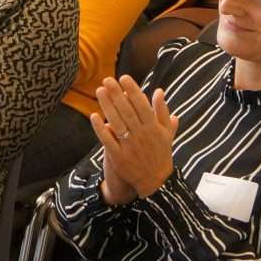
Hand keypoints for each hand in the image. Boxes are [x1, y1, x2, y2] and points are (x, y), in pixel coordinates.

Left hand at [90, 76, 178, 201]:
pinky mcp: (119, 157)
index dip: (133, 91)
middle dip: (117, 94)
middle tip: (107, 80)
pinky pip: (108, 140)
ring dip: (107, 106)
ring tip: (99, 91)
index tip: (124, 77)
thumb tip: (159, 91)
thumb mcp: (166, 134)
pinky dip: (101, 128)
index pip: (142, 106)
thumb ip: (162, 112)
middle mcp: (142, 136)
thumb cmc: (160, 154)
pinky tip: (93, 115)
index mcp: (154, 129)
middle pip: (127, 111)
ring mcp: (130, 147)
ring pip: (117, 123)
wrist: (155, 183)